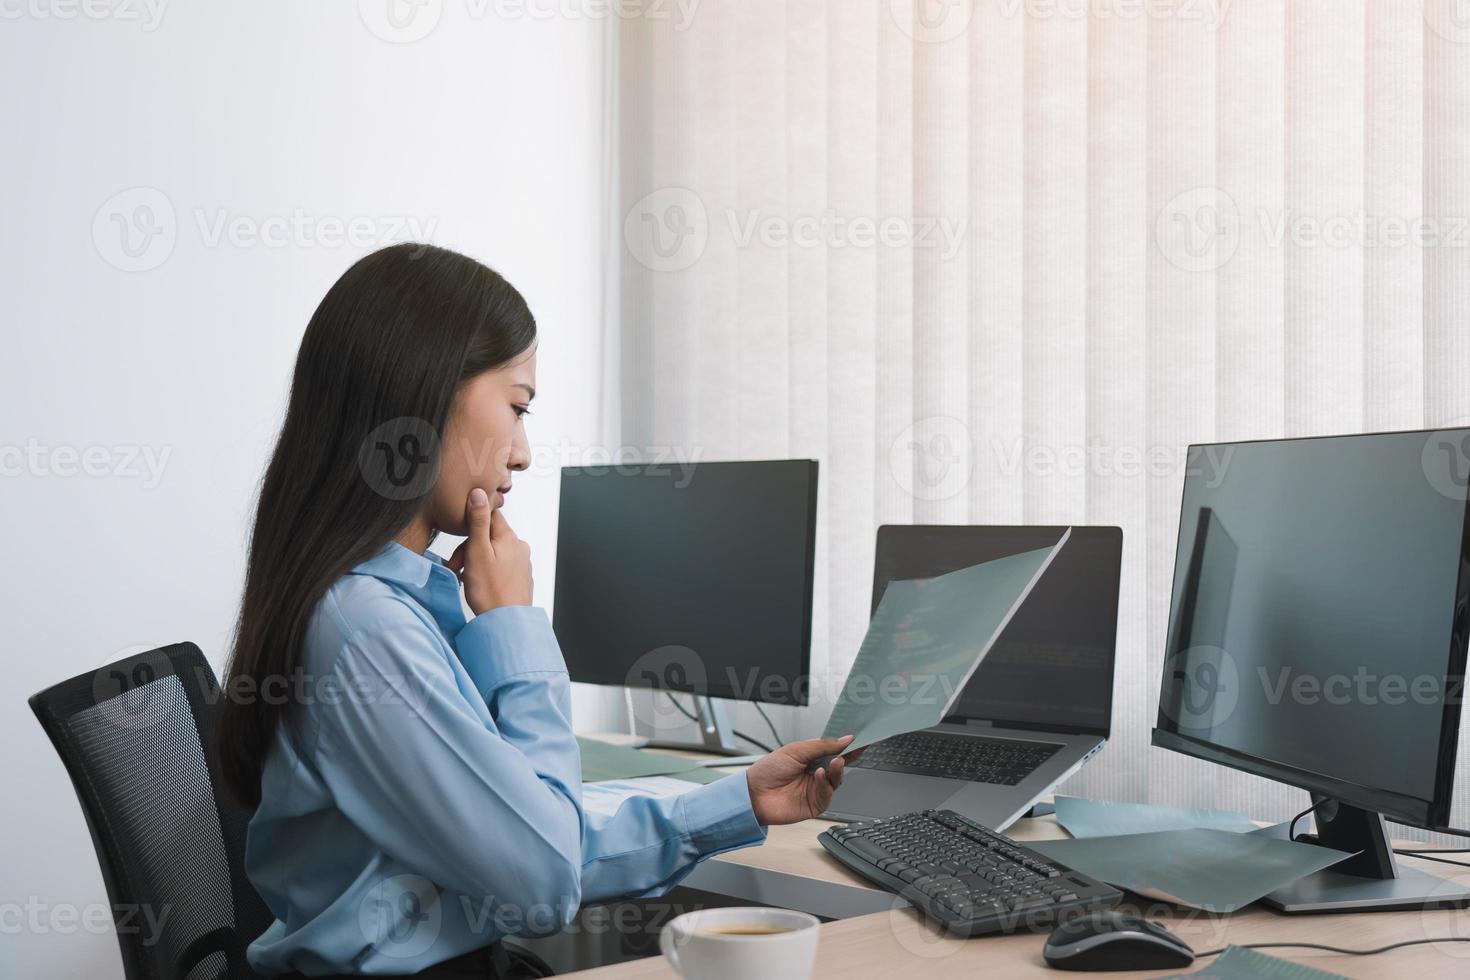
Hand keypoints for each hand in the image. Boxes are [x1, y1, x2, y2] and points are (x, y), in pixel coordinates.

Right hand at [446, 487, 532, 613]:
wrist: (506, 623)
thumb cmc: (490, 590)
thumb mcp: (477, 551)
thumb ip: (478, 521)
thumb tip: (479, 493)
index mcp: (509, 537)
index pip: (488, 516)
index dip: (470, 526)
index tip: (460, 542)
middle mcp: (519, 547)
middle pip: (488, 536)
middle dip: (469, 549)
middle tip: (456, 567)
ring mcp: (521, 563)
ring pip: (493, 552)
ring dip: (476, 561)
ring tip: (465, 578)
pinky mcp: (520, 577)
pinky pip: (500, 566)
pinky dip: (487, 572)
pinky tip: (479, 584)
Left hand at [745, 735, 855, 825]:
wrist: (754, 793)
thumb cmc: (768, 770)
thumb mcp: (796, 750)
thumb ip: (822, 745)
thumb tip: (845, 739)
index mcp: (810, 759)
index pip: (833, 752)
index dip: (846, 748)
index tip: (858, 742)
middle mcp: (815, 774)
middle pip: (838, 767)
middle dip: (845, 759)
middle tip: (849, 752)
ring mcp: (815, 790)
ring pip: (836, 781)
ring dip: (837, 771)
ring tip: (834, 763)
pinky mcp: (815, 805)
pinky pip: (827, 795)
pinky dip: (826, 784)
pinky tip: (819, 776)